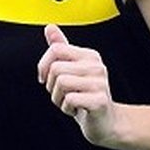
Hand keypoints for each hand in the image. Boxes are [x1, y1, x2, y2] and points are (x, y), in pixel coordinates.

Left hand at [37, 24, 117, 145]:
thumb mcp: (71, 70)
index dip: (43, 66)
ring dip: (57, 98)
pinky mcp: (100, 101)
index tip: (45, 79)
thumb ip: (61, 48)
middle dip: (50, 86)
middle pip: (55, 68)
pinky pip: (70, 99)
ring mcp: (100, 83)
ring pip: (61, 83)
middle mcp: (96, 66)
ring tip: (69, 102)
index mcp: (89, 56)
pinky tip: (76, 110)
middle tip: (62, 95)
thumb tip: (49, 26)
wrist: (106, 123)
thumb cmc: (85, 96)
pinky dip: (66, 108)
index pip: (56, 49)